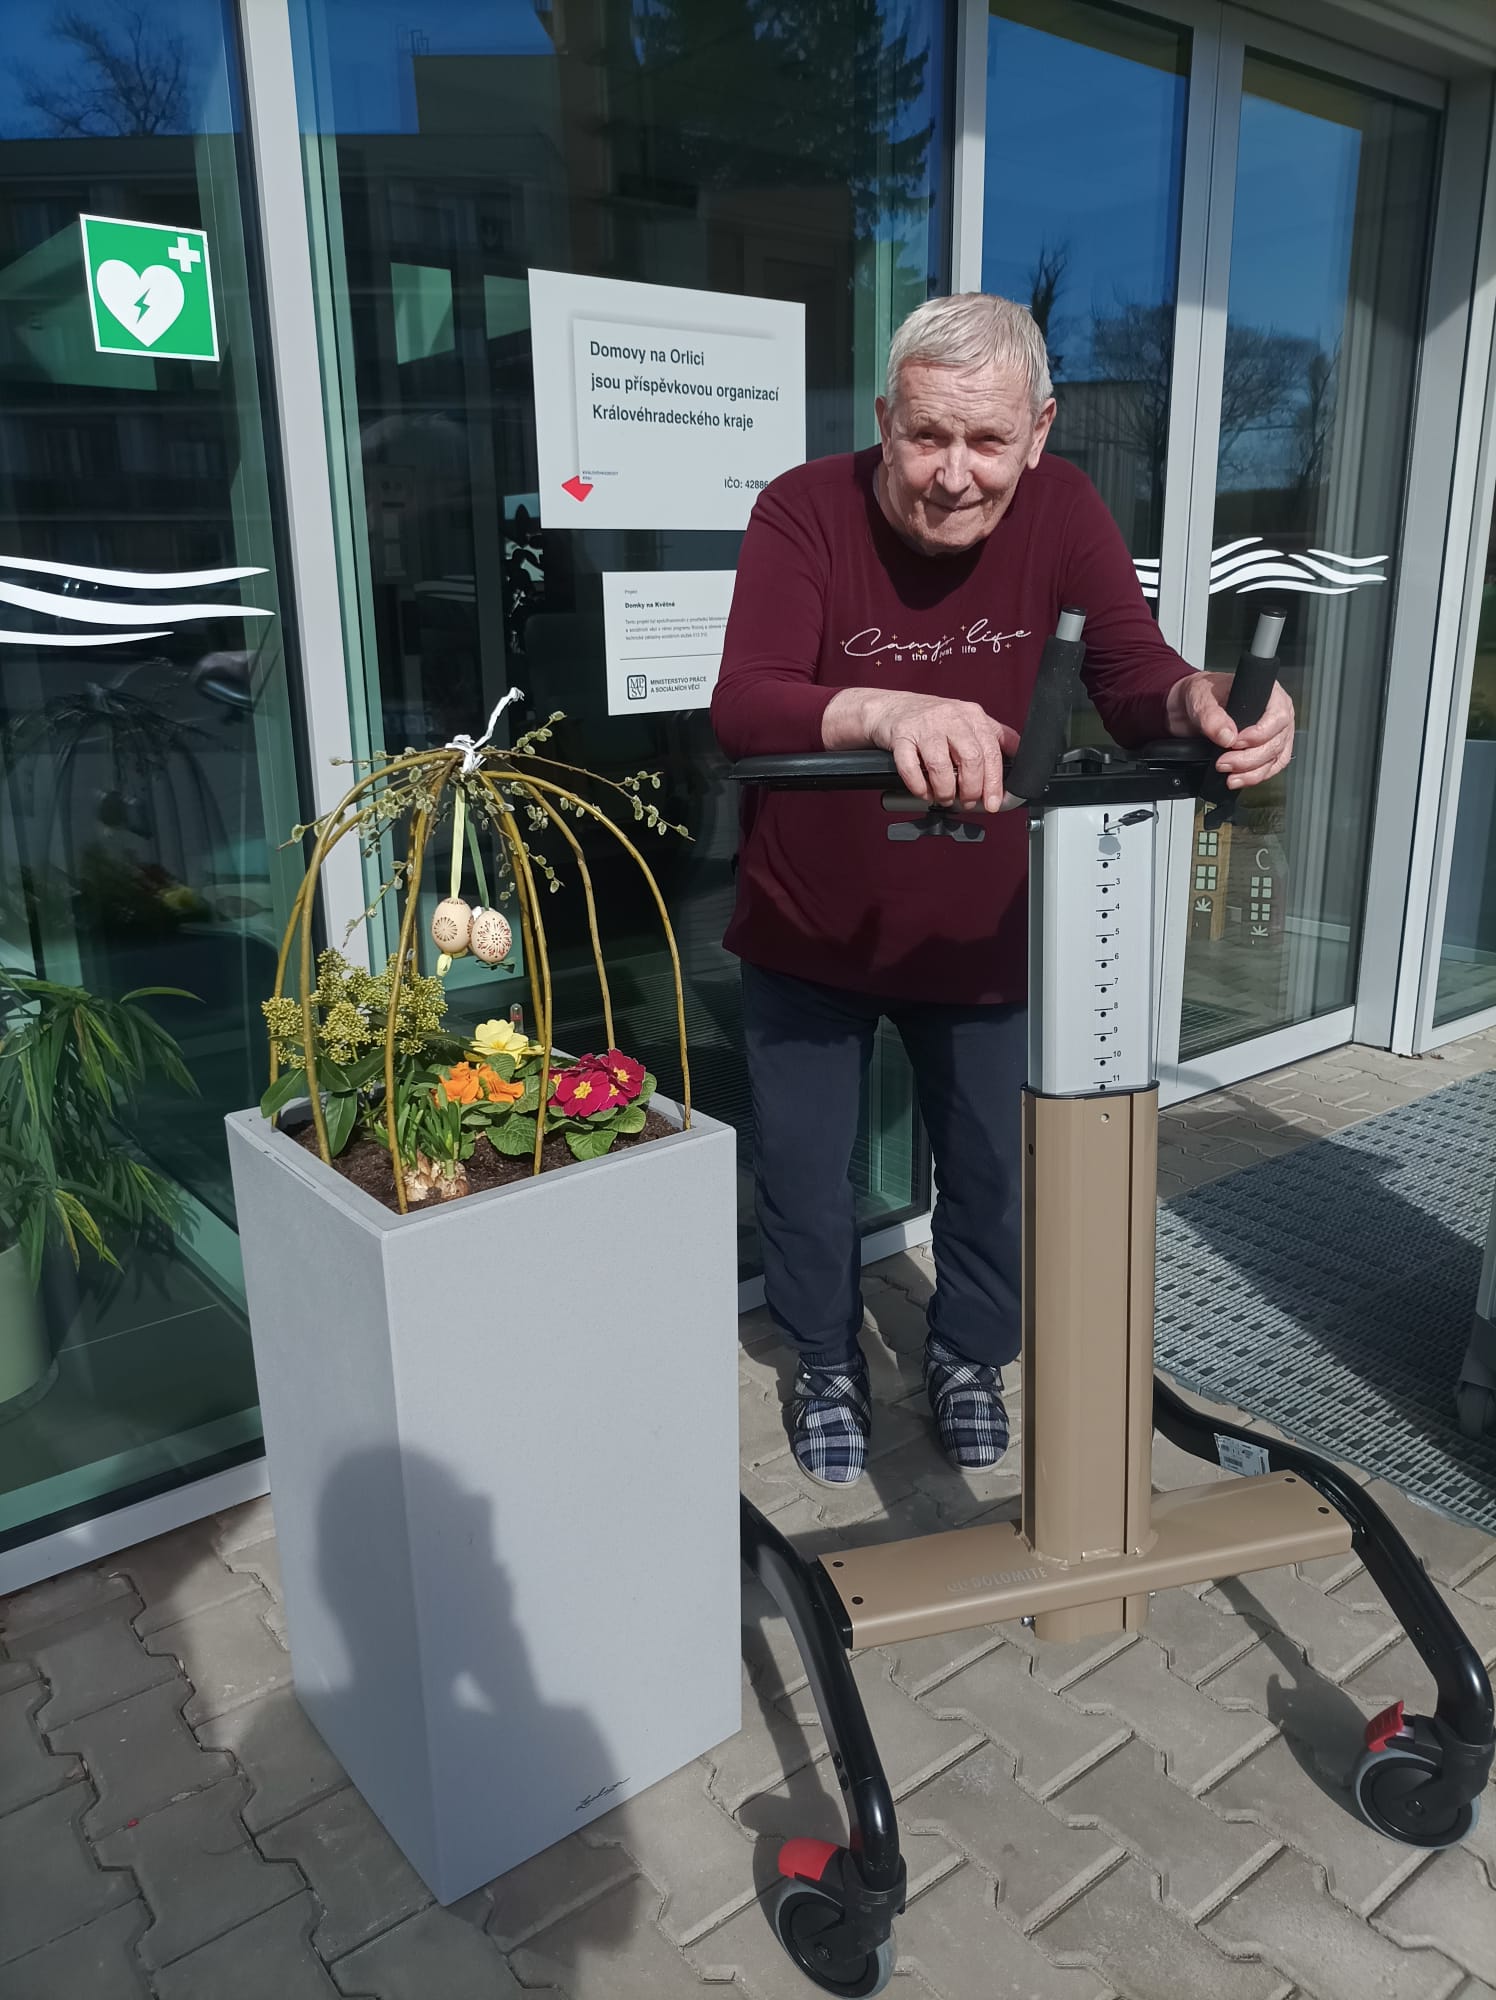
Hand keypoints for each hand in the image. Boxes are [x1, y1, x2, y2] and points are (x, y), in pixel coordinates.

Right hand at [823, 688, 1019, 811]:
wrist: (890, 709)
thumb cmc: (931, 720)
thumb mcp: (967, 721)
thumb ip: (993, 737)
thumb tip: (1021, 756)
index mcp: (972, 715)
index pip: (991, 751)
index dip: (994, 782)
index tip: (992, 802)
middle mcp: (950, 717)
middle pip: (971, 759)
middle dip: (971, 788)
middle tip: (966, 801)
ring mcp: (924, 726)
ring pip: (941, 766)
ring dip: (944, 791)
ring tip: (944, 797)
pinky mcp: (901, 735)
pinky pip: (910, 767)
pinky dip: (918, 786)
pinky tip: (923, 792)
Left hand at [1167, 672, 1295, 789]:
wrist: (1189, 709)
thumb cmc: (1204, 694)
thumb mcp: (1202, 699)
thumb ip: (1213, 716)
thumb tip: (1228, 736)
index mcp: (1269, 695)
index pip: (1278, 717)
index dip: (1260, 734)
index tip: (1235, 743)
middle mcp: (1276, 714)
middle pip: (1276, 742)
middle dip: (1250, 758)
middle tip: (1224, 763)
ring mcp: (1274, 734)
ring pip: (1274, 759)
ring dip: (1252, 772)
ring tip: (1229, 777)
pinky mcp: (1266, 751)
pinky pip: (1270, 768)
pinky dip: (1254, 777)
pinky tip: (1237, 779)